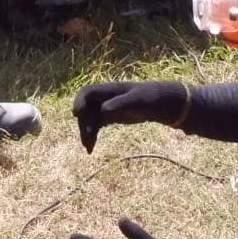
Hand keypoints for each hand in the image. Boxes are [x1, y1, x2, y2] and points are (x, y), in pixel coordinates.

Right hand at [71, 80, 188, 151]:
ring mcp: (105, 107)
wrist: (160, 103)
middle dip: (84, 124)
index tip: (76, 115)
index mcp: (109, 90)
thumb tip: (102, 111)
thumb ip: (120, 104)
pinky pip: (95, 126)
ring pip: (89, 120)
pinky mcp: (109, 117)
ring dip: (86, 133)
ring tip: (89, 148)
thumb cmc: (150, 98)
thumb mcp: (137, 101)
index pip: (87, 92)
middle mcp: (104, 98)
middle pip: (86, 110)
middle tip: (87, 141)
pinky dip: (92, 136)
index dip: (79, 102)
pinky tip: (91, 149)